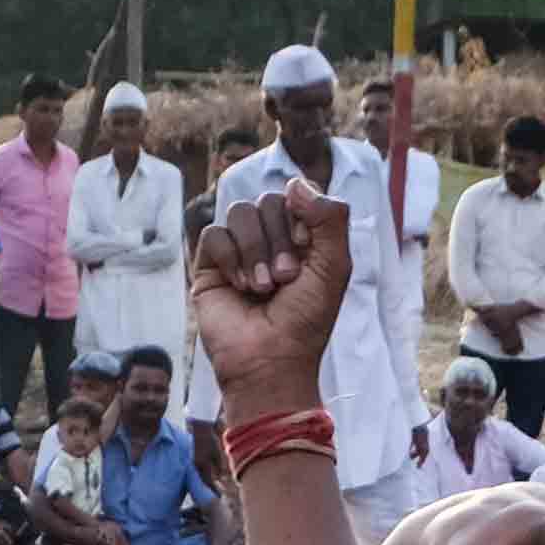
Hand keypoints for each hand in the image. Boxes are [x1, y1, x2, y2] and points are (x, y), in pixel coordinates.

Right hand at [184, 185, 346, 417]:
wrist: (270, 361)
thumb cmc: (305, 322)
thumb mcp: (334, 266)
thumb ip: (330, 217)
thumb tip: (293, 183)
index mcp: (301, 237)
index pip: (297, 195)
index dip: (301, 216)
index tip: (305, 252)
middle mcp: (269, 239)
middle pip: (268, 201)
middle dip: (278, 239)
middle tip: (285, 279)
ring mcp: (238, 251)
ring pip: (240, 211)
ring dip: (255, 250)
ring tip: (262, 288)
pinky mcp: (210, 266)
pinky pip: (213, 233)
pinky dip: (229, 258)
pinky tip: (239, 287)